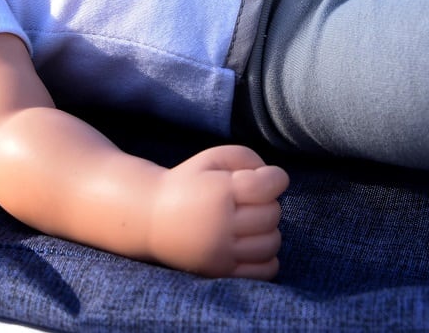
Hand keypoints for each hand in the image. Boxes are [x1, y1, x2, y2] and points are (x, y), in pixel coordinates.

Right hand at [150, 144, 288, 278]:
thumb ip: (247, 158)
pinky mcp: (221, 271)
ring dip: (268, 230)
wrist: (151, 219)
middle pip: (272, 214)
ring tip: (250, 222)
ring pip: (272, 243)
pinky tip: (253, 243)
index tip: (269, 178)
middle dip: (268, 203)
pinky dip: (268, 257)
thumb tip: (276, 179)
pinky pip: (265, 270)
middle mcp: (221, 224)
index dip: (276, 178)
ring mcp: (221, 252)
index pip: (270, 185)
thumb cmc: (188, 182)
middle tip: (251, 200)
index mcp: (220, 192)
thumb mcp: (213, 158)